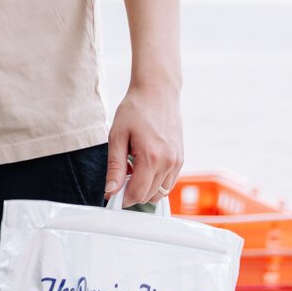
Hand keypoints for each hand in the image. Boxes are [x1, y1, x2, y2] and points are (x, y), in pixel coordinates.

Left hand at [104, 82, 183, 206]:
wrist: (157, 92)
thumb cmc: (135, 110)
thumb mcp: (117, 136)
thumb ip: (115, 166)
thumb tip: (110, 191)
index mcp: (151, 158)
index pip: (138, 194)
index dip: (122, 199)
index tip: (112, 195)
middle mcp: (168, 163)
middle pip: (149, 196)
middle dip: (132, 193)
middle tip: (119, 178)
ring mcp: (177, 161)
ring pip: (161, 192)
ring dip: (145, 188)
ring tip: (132, 169)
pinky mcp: (181, 158)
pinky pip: (169, 182)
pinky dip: (156, 182)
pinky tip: (143, 166)